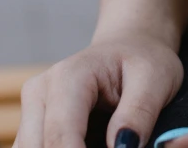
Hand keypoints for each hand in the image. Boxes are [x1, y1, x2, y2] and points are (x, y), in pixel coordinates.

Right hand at [14, 31, 182, 147]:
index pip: (60, 135)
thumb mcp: (154, 79)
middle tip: (115, 145)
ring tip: (108, 140)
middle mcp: (40, 92)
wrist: (128, 49)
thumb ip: (139, 113)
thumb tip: (122, 147)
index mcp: (69, 76)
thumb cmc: (141, 60)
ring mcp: (32, 110)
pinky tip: (95, 143)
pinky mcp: (32, 127)